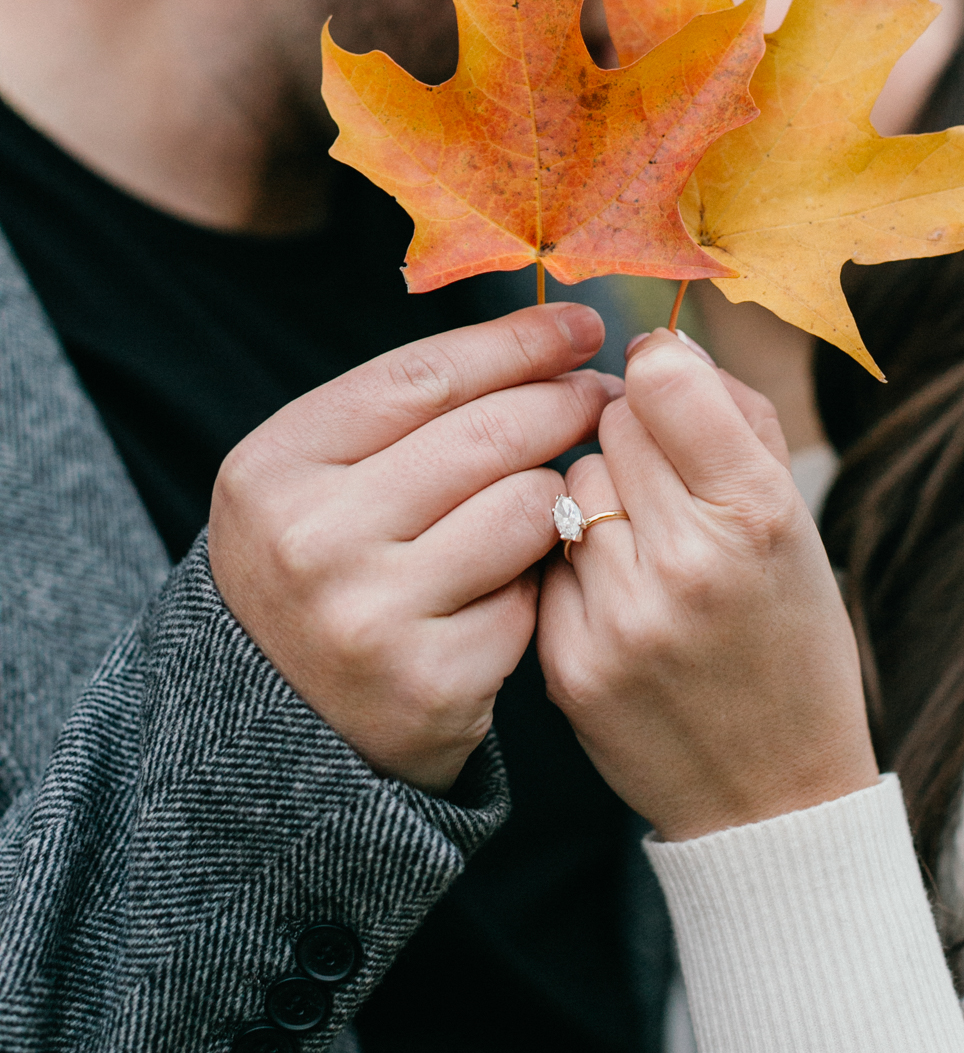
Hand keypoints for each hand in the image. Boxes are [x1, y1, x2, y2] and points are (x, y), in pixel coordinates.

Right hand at [209, 303, 619, 792]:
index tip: (580, 324)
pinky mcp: (432, 683)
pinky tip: (518, 587)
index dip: (515, 341)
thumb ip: (406, 412)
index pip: (423, 375)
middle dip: (564, 403)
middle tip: (600, 396)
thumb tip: (547, 337)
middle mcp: (312, 539)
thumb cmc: (323, 571)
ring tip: (549, 498)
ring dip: (555, 495)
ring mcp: (370, 616)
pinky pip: (532, 597)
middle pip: (488, 435)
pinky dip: (536, 584)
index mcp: (274, 467)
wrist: (280, 729)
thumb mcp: (315, 480)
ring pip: (527, 507)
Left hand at [538, 330, 877, 841]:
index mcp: (760, 514)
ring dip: (596, 499)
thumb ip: (737, 418)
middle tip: (665, 480)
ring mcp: (622, 618)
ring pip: (568, 487)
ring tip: (644, 546)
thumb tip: (660, 346)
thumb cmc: (792, 637)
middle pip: (607, 426)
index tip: (661, 381)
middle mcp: (689, 562)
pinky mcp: (568, 664)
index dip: (657, 371)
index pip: (664, 380)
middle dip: (630, 436)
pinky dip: (572, 565)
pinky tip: (616, 599)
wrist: (772, 795)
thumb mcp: (799, 521)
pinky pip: (544, 558)